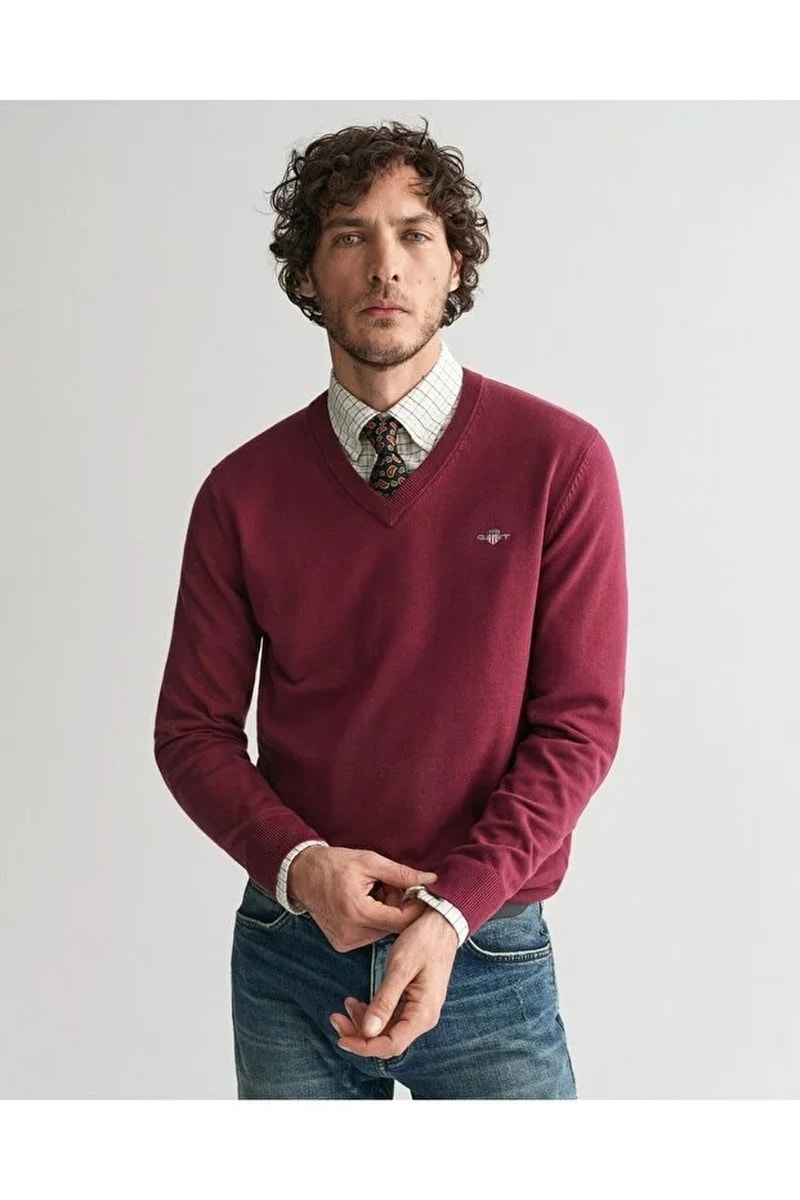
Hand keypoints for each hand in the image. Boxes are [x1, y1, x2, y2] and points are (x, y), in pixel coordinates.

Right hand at [287, 845, 437, 951]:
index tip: (417, 892)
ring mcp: (345, 942)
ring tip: (372, 893)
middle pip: (393, 927)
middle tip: (386, 885)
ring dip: (385, 914)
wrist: (302, 874)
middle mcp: (351, 933)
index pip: (401, 920)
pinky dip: (372, 921)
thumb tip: (431, 879)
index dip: (414, 906)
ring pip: (382, 932)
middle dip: (397, 906)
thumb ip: (402, 874)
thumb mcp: (371, 862)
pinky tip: (362, 904)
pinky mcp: (342, 945)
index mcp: (359, 912)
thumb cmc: (336, 864)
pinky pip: (369, 935)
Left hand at [329, 906, 458, 1057]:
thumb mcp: (400, 968)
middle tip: (335, 1019)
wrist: (441, 924)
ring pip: (386, 1030)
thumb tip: (369, 1031)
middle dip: (359, 1035)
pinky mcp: (412, 1002)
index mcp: (423, 1013)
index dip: (364, 1047)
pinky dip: (371, 1013)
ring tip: (345, 1005)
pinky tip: (357, 1002)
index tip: (341, 1039)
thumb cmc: (424, 941)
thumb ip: (385, 1001)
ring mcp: (418, 1011)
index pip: (391, 1045)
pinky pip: (389, 1017)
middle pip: (386, 1041)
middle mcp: (423, 1018)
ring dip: (363, 1024)